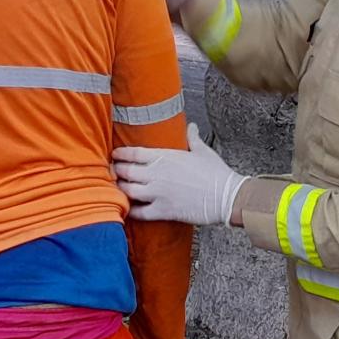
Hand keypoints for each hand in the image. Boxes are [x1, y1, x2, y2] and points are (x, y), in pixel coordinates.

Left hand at [114, 124, 246, 225]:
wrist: (225, 196)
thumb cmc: (216, 172)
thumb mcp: (202, 151)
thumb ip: (192, 138)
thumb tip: (192, 126)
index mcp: (164, 156)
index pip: (133, 153)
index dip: (120, 154)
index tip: (115, 155)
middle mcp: (157, 174)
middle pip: (126, 171)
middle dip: (116, 171)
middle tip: (112, 172)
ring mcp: (158, 193)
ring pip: (127, 191)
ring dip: (120, 189)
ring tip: (118, 188)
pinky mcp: (163, 211)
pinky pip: (139, 212)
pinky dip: (131, 210)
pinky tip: (128, 209)